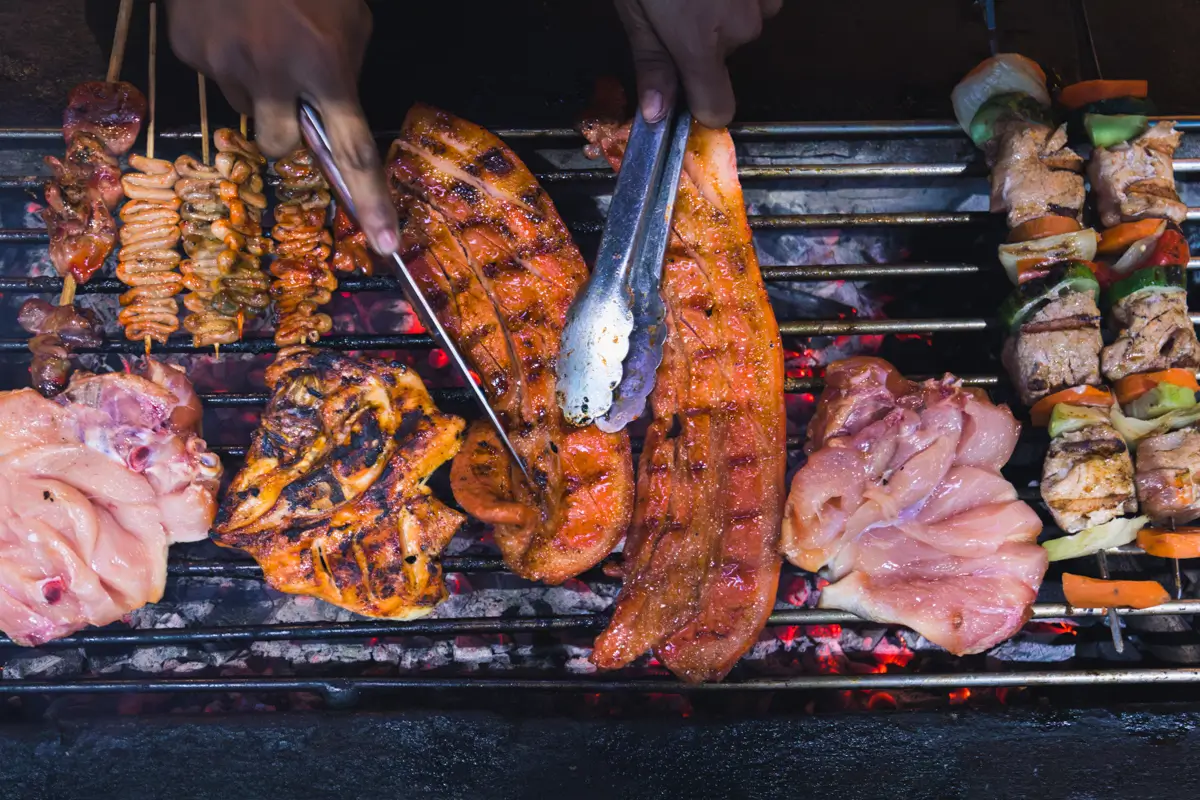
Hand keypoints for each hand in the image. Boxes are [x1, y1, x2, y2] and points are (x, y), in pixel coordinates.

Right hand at [165, 0, 398, 253]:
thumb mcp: (348, 20)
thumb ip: (344, 71)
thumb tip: (332, 115)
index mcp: (325, 66)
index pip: (354, 152)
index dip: (372, 201)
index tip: (386, 244)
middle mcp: (274, 74)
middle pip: (284, 147)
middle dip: (289, 133)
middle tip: (290, 95)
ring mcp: (225, 63)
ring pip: (248, 110)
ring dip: (259, 88)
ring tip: (260, 36)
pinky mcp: (190, 50)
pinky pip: (215, 75)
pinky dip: (226, 58)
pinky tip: (232, 21)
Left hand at [615, 0, 780, 127]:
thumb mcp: (635, 7)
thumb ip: (651, 60)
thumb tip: (656, 113)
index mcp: (701, 42)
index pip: (718, 109)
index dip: (700, 103)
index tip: (682, 86)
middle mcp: (741, 27)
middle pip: (726, 57)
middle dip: (705, 38)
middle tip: (679, 5)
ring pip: (744, 24)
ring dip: (724, 11)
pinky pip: (759, 0)